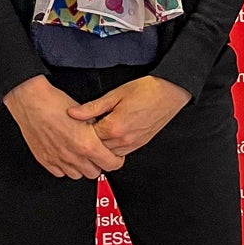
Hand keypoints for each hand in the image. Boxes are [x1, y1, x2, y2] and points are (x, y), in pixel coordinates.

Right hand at [3, 75, 126, 179]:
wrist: (32, 102)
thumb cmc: (56, 104)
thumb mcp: (88, 113)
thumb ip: (98, 130)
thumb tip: (104, 138)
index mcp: (87, 144)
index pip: (111, 164)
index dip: (116, 160)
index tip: (114, 156)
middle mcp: (73, 156)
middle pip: (95, 173)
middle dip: (98, 164)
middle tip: (97, 154)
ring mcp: (58, 160)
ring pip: (78, 175)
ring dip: (82, 167)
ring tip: (81, 154)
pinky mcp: (45, 160)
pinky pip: (60, 173)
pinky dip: (65, 167)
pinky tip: (67, 155)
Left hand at [66, 75, 191, 155]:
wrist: (171, 93)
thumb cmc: (147, 90)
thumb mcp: (115, 94)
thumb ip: (92, 107)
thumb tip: (73, 112)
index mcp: (114, 127)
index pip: (87, 137)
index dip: (80, 129)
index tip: (77, 123)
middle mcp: (123, 139)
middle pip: (96, 148)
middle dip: (89, 139)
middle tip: (85, 128)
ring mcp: (132, 144)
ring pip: (107, 154)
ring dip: (101, 145)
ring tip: (98, 130)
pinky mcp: (139, 144)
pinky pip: (120, 153)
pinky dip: (112, 147)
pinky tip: (111, 134)